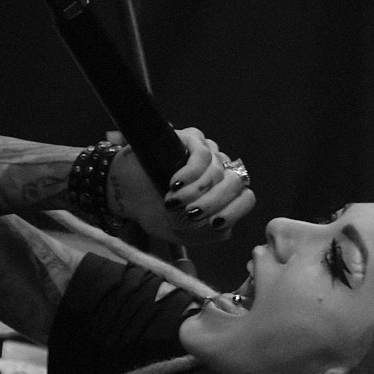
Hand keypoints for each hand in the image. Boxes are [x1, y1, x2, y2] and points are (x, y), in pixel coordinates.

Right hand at [107, 127, 253, 246]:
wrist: (127, 197)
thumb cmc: (157, 214)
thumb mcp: (187, 234)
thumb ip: (211, 233)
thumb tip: (226, 225)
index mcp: (224, 194)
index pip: (246, 198)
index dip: (233, 211)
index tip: (213, 223)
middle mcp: (219, 171)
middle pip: (235, 184)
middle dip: (212, 204)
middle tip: (190, 214)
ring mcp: (206, 153)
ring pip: (217, 171)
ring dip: (194, 192)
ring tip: (173, 201)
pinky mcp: (190, 138)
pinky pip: (201, 155)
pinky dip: (189, 174)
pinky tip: (174, 183)